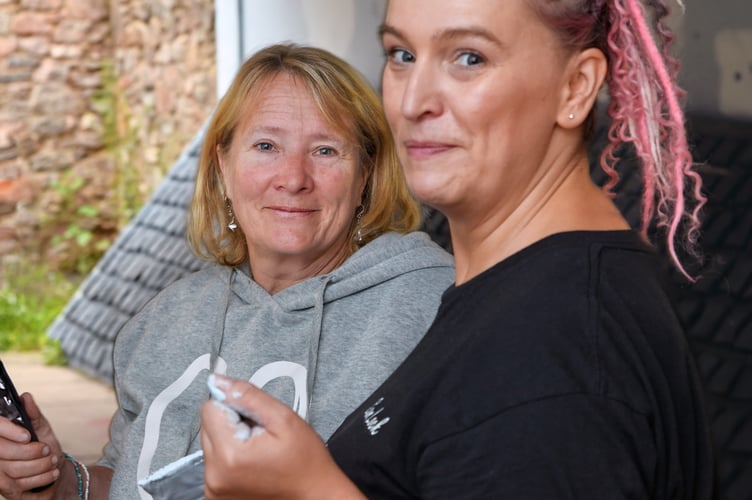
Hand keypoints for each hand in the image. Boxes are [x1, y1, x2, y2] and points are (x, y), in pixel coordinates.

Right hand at [0, 393, 60, 498]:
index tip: (27, 436)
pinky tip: (52, 472)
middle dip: (32, 451)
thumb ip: (33, 414)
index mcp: (1, 435)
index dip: (8, 431)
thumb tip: (25, 396)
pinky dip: (42, 477)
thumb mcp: (42, 428)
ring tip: (52, 460)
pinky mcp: (4, 488)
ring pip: (15, 469)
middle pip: (4, 451)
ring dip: (41, 465)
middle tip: (46, 449)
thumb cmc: (45, 448)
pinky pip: (19, 484)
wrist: (53, 472)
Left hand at [200, 375, 363, 499]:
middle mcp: (215, 475)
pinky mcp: (216, 494)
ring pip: (211, 441)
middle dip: (233, 423)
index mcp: (229, 455)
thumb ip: (247, 395)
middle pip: (208, 425)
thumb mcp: (283, 419)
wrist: (315, 495)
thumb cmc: (305, 463)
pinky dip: (231, 456)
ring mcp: (214, 488)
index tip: (256, 419)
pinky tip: (253, 462)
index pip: (210, 407)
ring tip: (259, 450)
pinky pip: (215, 461)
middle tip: (261, 435)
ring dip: (232, 439)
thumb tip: (218, 381)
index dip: (236, 406)